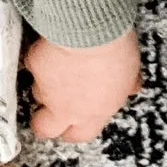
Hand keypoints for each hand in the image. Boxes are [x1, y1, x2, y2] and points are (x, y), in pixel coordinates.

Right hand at [22, 27, 141, 141]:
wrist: (91, 31)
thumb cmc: (116, 52)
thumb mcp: (132, 74)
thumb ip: (126, 87)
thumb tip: (132, 87)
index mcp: (93, 113)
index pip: (78, 136)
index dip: (73, 130)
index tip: (75, 122)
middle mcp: (66, 107)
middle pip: (43, 129)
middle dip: (45, 121)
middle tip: (52, 108)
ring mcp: (46, 89)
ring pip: (38, 93)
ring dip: (46, 83)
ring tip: (61, 66)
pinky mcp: (34, 67)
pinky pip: (34, 65)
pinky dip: (41, 58)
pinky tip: (53, 47)